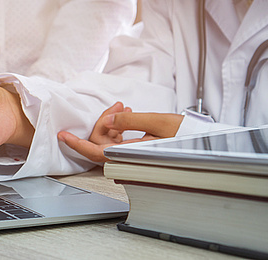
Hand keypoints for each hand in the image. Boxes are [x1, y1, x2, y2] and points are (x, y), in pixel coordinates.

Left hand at [58, 102, 183, 161]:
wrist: (203, 145)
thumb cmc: (186, 136)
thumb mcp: (157, 122)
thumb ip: (129, 121)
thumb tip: (109, 120)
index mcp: (132, 155)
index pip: (96, 152)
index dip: (77, 144)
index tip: (63, 136)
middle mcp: (130, 161)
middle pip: (102, 144)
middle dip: (104, 121)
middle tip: (118, 106)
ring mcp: (132, 160)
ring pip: (110, 143)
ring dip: (113, 124)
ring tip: (125, 108)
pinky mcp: (136, 157)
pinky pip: (119, 145)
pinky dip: (119, 130)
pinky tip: (128, 117)